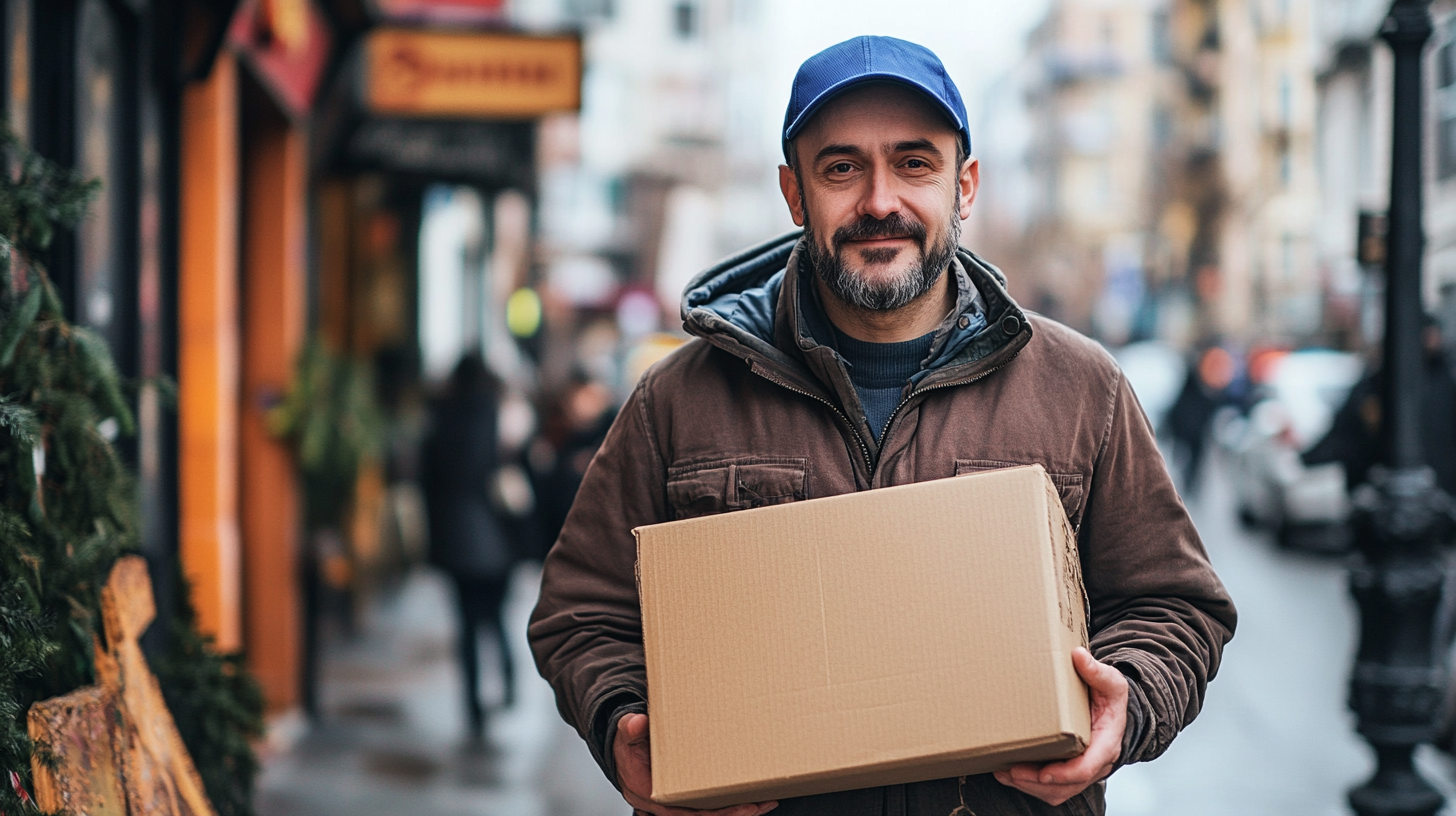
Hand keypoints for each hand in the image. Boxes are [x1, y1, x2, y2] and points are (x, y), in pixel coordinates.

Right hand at [614, 713, 777, 815]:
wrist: (624, 753)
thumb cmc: (628, 746)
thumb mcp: (626, 736)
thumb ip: (630, 730)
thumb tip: (636, 722)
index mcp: (650, 793)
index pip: (683, 810)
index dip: (710, 813)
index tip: (735, 807)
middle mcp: (665, 803)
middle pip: (703, 815)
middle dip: (734, 813)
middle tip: (759, 804)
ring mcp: (678, 801)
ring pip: (710, 812)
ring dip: (738, 809)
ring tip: (765, 800)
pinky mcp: (687, 796)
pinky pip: (710, 803)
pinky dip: (731, 801)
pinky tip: (752, 794)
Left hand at [993, 647, 1126, 805]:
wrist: (1112, 710)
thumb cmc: (1110, 698)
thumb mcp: (1111, 681)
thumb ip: (1096, 671)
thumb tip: (1078, 656)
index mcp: (1106, 743)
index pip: (1088, 767)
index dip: (1065, 773)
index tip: (1043, 773)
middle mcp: (1096, 763)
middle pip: (1067, 785)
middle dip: (1037, 782)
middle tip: (1011, 771)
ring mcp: (1082, 770)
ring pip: (1057, 791)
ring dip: (1029, 786)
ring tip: (1004, 773)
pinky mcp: (1069, 771)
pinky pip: (1051, 787)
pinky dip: (1029, 784)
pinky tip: (1008, 774)